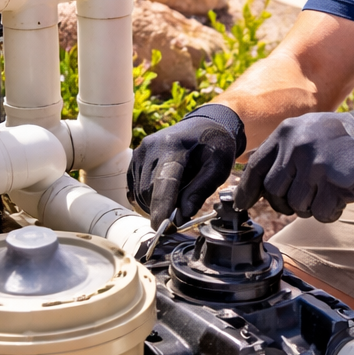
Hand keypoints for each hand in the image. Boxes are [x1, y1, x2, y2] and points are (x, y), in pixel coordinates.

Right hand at [126, 105, 244, 225]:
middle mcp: (151, 148)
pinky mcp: (133, 160)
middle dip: (164, 208)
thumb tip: (184, 214)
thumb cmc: (213, 146)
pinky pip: (135, 189)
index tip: (163, 228)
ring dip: (156, 203)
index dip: (163, 206)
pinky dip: (149, 197)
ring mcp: (139, 153)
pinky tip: (166, 191)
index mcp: (174, 146)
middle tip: (183, 214)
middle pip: (151, 190)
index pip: (165, 181)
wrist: (201, 126)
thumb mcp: (219, 165)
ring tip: (178, 194)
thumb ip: (201, 189)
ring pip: (141, 193)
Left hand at [234, 98, 353, 223]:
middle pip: (273, 191)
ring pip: (296, 205)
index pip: (255, 167)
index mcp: (287, 132)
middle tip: (302, 198)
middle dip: (283, 202)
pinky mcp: (336, 184)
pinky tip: (340, 197)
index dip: (247, 190)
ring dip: (310, 206)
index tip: (243, 203)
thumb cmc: (345, 138)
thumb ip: (283, 152)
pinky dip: (329, 212)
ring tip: (327, 191)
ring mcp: (317, 165)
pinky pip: (320, 213)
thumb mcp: (308, 131)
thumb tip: (254, 181)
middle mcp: (298, 147)